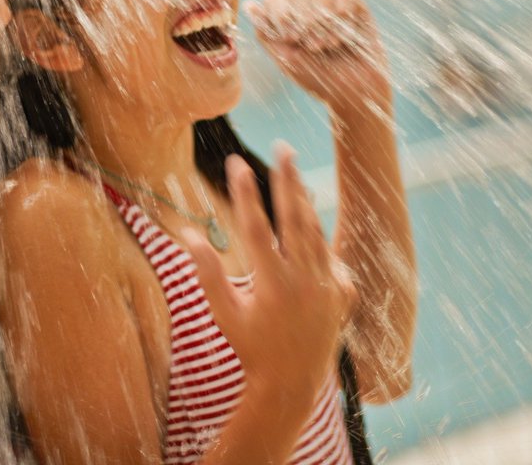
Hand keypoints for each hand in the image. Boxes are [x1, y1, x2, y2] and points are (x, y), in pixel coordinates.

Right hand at [180, 148, 356, 403]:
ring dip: (304, 201)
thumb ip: (206, 271)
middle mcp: (305, 281)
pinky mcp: (342, 293)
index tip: (237, 163)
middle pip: (296, 218)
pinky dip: (318, 238)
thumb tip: (188, 234)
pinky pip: (330, 256)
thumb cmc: (250, 347)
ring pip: (316, 232)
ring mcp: (328, 286)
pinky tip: (306, 223)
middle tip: (282, 148)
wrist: (292, 382)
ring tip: (294, 173)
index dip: (244, 192)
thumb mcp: (223, 312)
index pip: (255, 226)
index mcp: (272, 284)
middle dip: (287, 179)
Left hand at [245, 0, 390, 113]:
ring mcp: (330, 7)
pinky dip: (343, 8)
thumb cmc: (318, 79)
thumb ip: (266, 32)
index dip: (279, 13)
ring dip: (323, 19)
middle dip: (303, 20)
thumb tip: (249, 5)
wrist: (356, 92)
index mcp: (287, 21)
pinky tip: (345, 29)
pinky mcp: (355, 7)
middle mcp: (307, 10)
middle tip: (313, 47)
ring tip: (329, 45)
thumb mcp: (286, 59)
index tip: (290, 38)